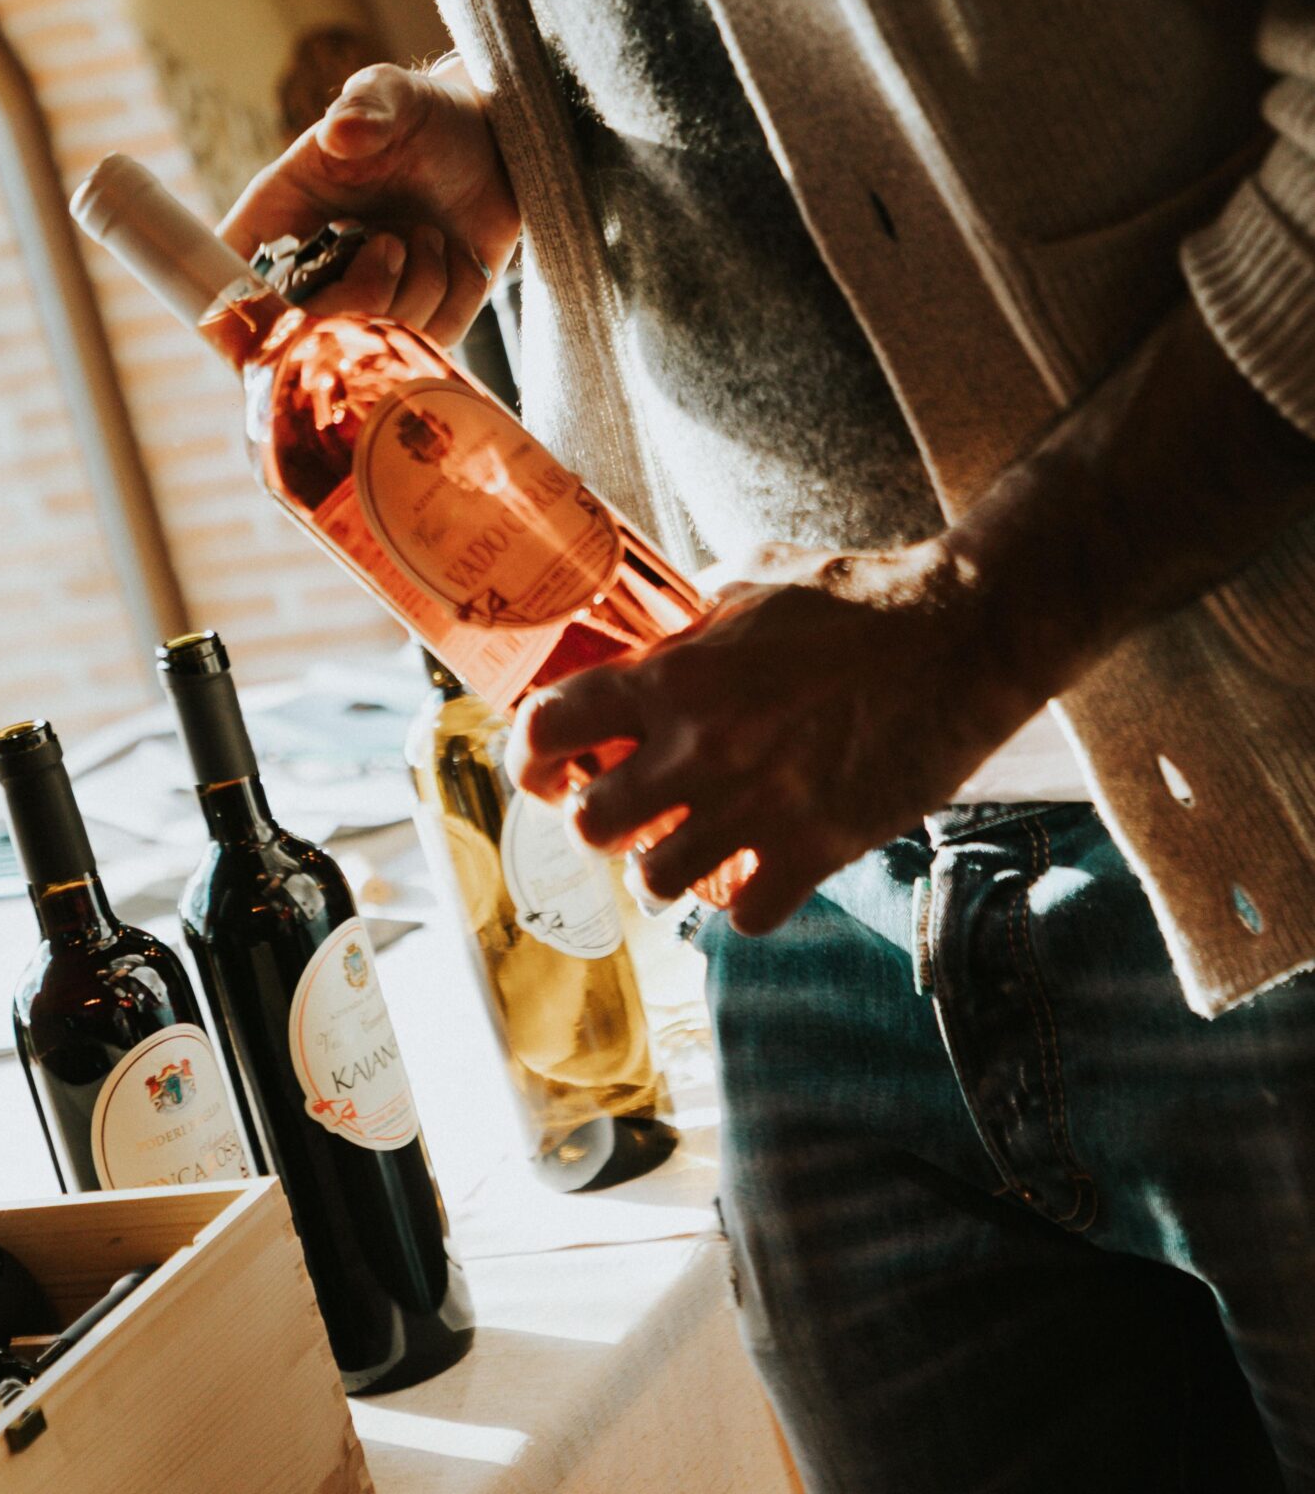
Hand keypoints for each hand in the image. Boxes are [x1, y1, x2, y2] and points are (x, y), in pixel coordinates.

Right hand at [219, 58, 519, 347]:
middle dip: (359, 295)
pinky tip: (458, 256)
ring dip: (419, 286)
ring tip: (430, 235)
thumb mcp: (393, 95)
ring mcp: (368, 300)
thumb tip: (340, 133)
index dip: (235, 303)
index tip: (277, 304)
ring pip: (374, 340)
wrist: (489, 142)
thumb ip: (367, 106)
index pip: (231, 267)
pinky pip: (435, 339)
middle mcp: (316, 266)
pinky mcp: (422, 321)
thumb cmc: (423, 114)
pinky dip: (457, 296)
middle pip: (303, 330)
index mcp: (282, 211)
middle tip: (392, 243)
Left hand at [507, 538, 1054, 933]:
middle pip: (590, 826)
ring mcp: (759, 805)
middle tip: (620, 811)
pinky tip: (756, 873)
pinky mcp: (819, 847)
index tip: (544, 766)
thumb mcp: (755, 577)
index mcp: (675, 676)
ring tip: (683, 848)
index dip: (531, 754)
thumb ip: (697, 606)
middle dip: (597, 823)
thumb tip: (663, 617)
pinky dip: (743, 904)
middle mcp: (702, 747)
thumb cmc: (861, 597)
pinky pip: (747, 916)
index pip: (551, 726)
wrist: (962, 634)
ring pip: (657, 882)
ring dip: (661, 869)